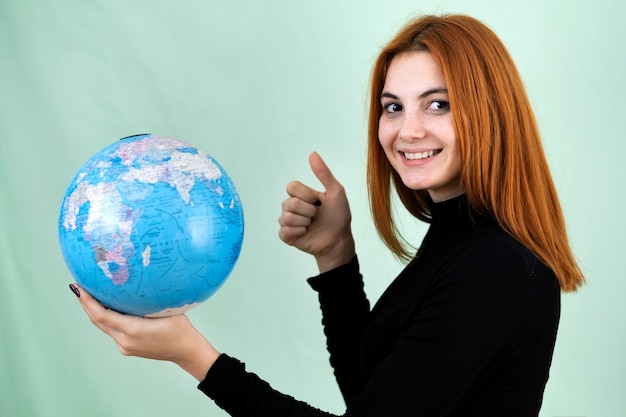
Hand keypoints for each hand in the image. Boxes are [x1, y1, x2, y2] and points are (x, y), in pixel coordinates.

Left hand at [70, 284, 218, 380]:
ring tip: (89, 295)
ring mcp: (125, 346)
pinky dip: (107, 319)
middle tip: (77, 287)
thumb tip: (134, 281)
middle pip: (97, 321)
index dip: (87, 301)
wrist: (186, 351)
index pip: (101, 314)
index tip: (79, 288)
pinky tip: (108, 308)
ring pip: (103, 326)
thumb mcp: (166, 308)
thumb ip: (147, 300)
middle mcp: (124, 340)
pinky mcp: (127, 348)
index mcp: (133, 329)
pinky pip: (113, 331)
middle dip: (85, 304)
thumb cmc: (180, 328)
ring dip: (94, 311)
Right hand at [278, 152, 354, 272]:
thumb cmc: (338, 217)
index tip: (318, 201)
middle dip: (308, 210)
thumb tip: (313, 154)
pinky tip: (306, 233)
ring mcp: (287, 221)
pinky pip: (284, 231)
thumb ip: (324, 173)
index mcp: (300, 194)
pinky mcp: (286, 235)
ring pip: (287, 217)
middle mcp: (291, 206)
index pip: (292, 187)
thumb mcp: (336, 192)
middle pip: (289, 203)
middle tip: (316, 215)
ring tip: (312, 225)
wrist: (339, 240)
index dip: (306, 194)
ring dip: (305, 222)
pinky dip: (299, 232)